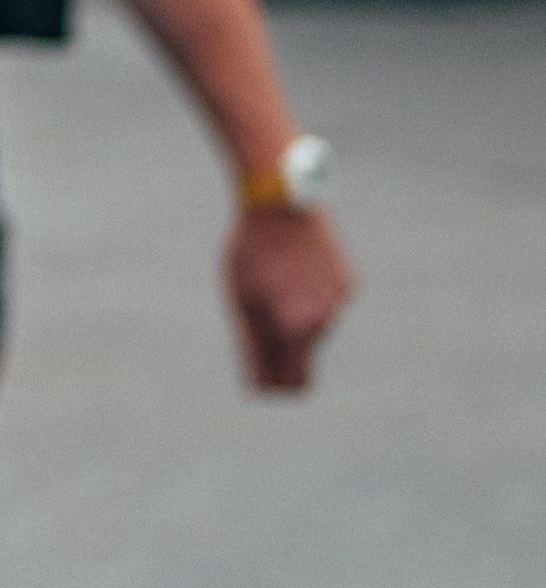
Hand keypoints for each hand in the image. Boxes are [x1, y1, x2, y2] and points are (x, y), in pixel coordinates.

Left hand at [226, 200, 352, 396]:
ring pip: (317, 327)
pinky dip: (309, 299)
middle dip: (283, 352)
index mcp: (300, 327)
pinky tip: (291, 271)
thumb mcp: (241, 301)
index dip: (276, 385)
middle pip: (306, 354)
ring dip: (294, 320)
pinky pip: (327, 303)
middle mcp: (328, 317)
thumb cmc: (251, 252)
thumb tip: (258, 384)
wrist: (281, 202)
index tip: (259, 377)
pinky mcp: (348, 280)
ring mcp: (342, 298)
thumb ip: (252, 346)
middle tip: (256, 327)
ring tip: (269, 286)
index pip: (297, 380)